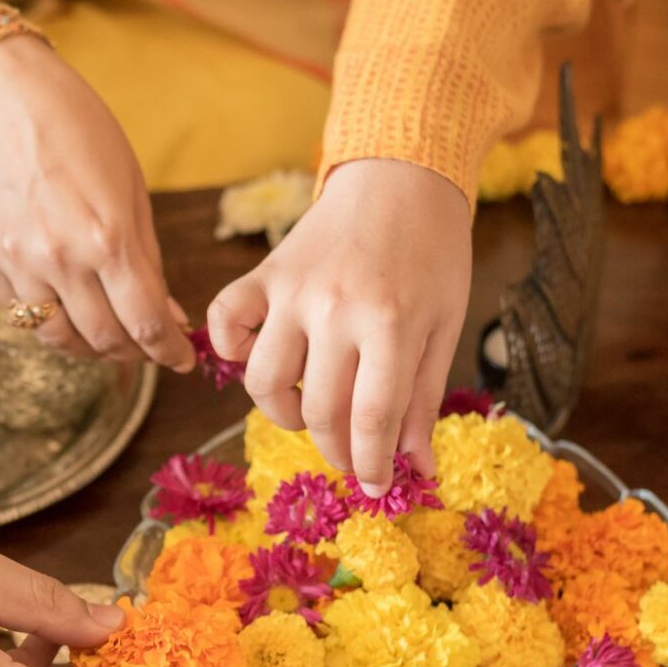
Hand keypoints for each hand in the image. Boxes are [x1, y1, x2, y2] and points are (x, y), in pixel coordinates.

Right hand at [0, 38, 195, 371]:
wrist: (9, 107)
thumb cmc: (82, 138)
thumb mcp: (132, 195)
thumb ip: (147, 262)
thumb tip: (167, 319)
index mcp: (107, 239)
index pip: (146, 324)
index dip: (170, 351)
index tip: (182, 360)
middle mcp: (61, 260)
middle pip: (105, 340)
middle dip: (135, 352)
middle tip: (147, 346)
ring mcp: (19, 265)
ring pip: (60, 339)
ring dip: (91, 348)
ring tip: (108, 335)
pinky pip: (25, 314)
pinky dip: (52, 320)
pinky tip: (68, 304)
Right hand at [205, 158, 471, 493]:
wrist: (399, 177)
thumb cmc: (431, 254)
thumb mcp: (443, 325)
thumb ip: (424, 398)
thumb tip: (415, 468)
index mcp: (391, 324)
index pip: (372, 419)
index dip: (372, 465)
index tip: (375, 489)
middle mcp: (335, 309)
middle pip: (318, 410)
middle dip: (335, 450)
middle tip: (349, 456)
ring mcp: (291, 292)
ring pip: (262, 381)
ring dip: (282, 414)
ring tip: (308, 410)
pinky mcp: (262, 274)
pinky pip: (224, 322)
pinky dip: (230, 350)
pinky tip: (257, 357)